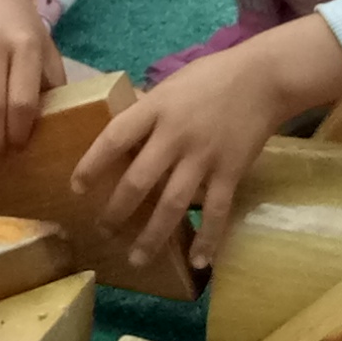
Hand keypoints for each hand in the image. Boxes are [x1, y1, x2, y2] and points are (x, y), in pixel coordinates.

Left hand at [75, 16, 341, 279]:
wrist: (264, 78)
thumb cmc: (212, 77)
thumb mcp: (170, 85)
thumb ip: (147, 111)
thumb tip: (122, 135)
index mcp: (156, 109)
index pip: (114, 138)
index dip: (91, 165)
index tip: (76, 188)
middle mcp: (176, 136)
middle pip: (138, 180)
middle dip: (117, 211)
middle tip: (103, 232)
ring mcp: (204, 157)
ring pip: (172, 204)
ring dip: (152, 236)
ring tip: (136, 259)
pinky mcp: (231, 172)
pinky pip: (217, 211)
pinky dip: (208, 238)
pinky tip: (197, 262)